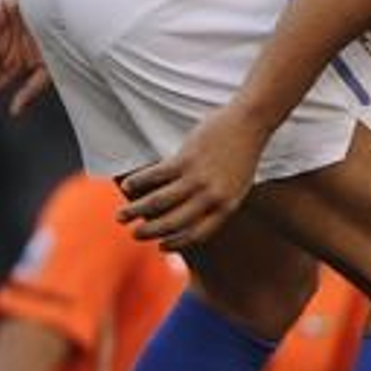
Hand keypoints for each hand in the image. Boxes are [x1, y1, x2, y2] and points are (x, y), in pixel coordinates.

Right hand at [119, 105, 269, 249]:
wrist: (249, 124)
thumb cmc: (241, 156)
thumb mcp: (237, 186)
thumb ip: (217, 202)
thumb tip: (190, 216)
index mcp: (227, 207)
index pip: (198, 234)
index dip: (176, 243)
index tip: (160, 246)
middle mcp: (212, 197)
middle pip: (173, 223)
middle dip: (149, 232)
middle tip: (134, 234)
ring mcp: (198, 178)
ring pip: (158, 202)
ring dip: (135, 211)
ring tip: (121, 216)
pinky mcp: (186, 159)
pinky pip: (154, 176)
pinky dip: (137, 182)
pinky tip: (127, 186)